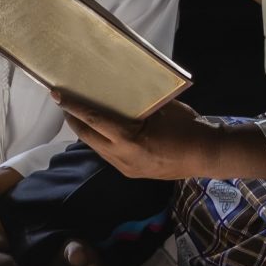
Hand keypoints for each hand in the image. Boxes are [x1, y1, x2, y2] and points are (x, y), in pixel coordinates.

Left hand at [49, 95, 230, 181]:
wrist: (207, 155)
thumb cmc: (187, 126)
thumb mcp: (161, 108)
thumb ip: (137, 104)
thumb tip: (118, 93)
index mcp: (129, 140)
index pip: (94, 120)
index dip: (74, 107)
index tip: (58, 95)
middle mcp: (122, 158)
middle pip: (88, 137)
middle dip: (74, 120)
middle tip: (66, 103)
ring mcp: (126, 168)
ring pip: (97, 148)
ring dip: (87, 132)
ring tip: (81, 115)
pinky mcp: (132, 173)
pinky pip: (109, 155)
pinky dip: (101, 141)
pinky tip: (102, 131)